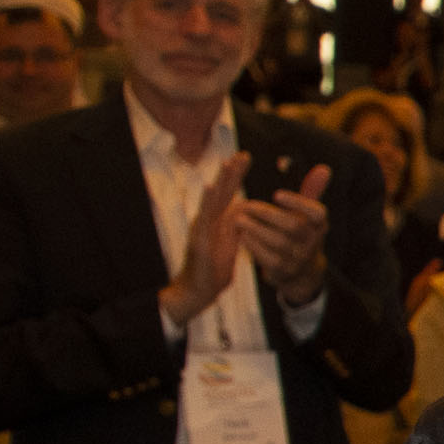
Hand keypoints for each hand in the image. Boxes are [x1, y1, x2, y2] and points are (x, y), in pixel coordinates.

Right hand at [157, 155, 247, 328]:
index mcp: (217, 221)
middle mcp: (208, 220)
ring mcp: (202, 227)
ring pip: (212, 199)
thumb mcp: (229, 244)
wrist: (199, 290)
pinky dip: (207, 201)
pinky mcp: (199, 237)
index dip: (235, 176)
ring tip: (228, 162)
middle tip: (243, 153)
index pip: (228, 194)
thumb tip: (242, 213)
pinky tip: (211, 187)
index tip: (244, 157)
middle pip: (221, 192)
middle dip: (232, 172)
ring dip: (221, 180)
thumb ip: (235, 227)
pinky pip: (204, 217)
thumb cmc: (214, 269)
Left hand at [233, 162, 334, 306]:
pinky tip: (241, 235)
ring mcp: (299, 258)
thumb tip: (324, 168)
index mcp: (320, 226)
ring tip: (238, 218)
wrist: (300, 272)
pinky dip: (253, 246)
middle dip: (268, 214)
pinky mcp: (283, 271)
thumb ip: (312, 191)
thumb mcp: (308, 215)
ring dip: (255, 229)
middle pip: (294, 226)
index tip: (276, 194)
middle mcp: (313, 242)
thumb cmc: (300, 235)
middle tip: (247, 205)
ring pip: (278, 242)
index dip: (298, 203)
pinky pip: (267, 258)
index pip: (318, 213)